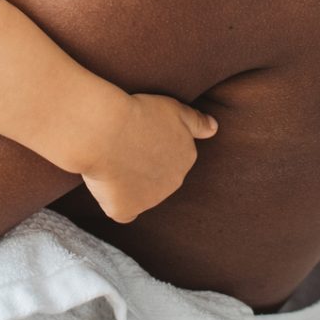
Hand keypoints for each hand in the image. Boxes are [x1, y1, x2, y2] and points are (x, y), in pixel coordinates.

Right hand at [80, 94, 218, 223]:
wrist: (105, 131)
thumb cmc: (138, 113)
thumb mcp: (174, 109)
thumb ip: (196, 122)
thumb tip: (214, 128)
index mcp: (186, 157)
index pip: (172, 158)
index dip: (152, 147)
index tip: (137, 135)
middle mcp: (173, 182)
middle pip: (157, 179)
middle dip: (142, 167)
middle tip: (123, 146)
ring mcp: (150, 200)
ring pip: (139, 196)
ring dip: (127, 183)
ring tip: (110, 158)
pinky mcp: (126, 210)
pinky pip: (122, 210)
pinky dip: (114, 201)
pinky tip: (106, 185)